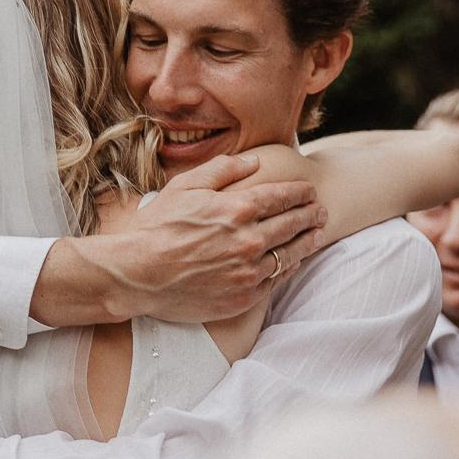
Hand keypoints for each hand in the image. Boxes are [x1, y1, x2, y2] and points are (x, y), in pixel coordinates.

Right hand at [75, 151, 326, 323]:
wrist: (138, 274)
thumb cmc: (158, 227)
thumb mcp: (186, 186)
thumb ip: (223, 170)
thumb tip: (255, 162)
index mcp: (237, 209)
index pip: (282, 197)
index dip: (300, 192)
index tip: (309, 191)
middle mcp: (249, 240)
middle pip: (293, 224)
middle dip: (311, 214)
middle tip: (321, 211)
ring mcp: (248, 271)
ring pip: (290, 253)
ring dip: (307, 241)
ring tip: (317, 234)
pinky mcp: (243, 296)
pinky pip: (275, 280)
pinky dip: (288, 267)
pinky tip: (293, 260)